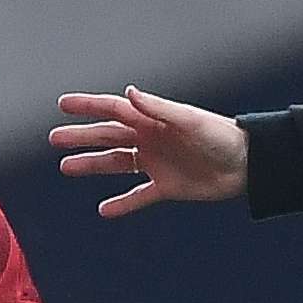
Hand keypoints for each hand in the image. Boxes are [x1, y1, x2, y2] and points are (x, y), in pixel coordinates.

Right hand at [50, 87, 248, 217]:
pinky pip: (139, 195)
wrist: (248, 165)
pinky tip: (104, 210)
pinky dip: (122, 203)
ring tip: (66, 168)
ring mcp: (157, 162)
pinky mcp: (167, 186)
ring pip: (117, 164)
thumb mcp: (189, 120)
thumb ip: (157, 108)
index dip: (88, 106)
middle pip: (108, 136)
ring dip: (92, 165)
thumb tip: (129, 92)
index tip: (62, 105)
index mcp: (153, 119)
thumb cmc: (222, 136)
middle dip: (81, 136)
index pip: (113, 109)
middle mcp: (151, 138)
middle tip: (54, 139)